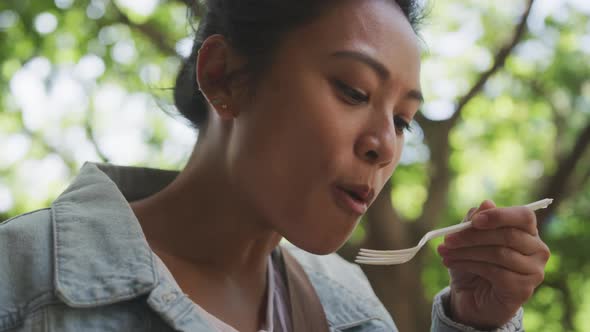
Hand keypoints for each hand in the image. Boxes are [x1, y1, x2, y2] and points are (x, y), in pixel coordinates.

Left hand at [437, 200, 550, 328]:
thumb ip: (476, 220)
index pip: (524, 216)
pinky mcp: (524, 289)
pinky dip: (469, 265)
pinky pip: (495, 272)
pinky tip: (452, 264)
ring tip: (445, 253)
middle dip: (473, 236)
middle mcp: (537, 249)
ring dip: (466, 252)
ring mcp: (534, 271)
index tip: (474, 221)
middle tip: (448, 239)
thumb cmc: (473, 262)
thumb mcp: (469, 238)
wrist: (471, 296)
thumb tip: (486, 203)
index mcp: (527, 231)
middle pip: (508, 235)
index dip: (499, 216)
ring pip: (499, 254)